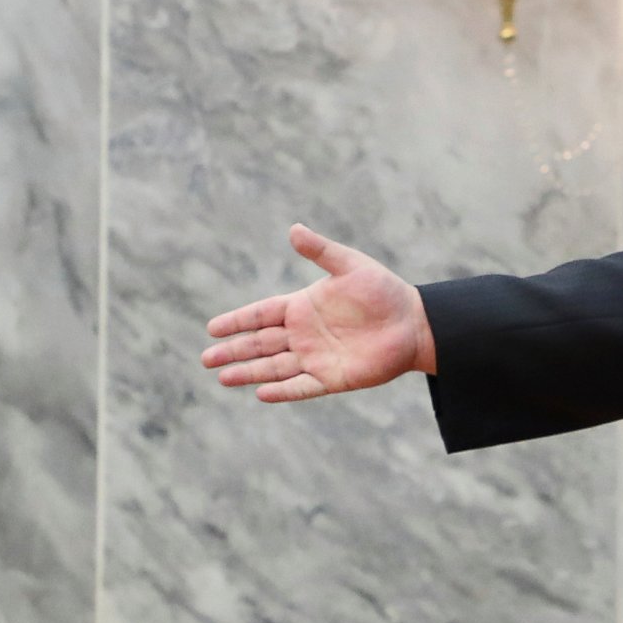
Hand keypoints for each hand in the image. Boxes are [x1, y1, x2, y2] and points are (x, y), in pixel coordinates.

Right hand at [201, 224, 435, 401]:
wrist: (415, 322)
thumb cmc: (384, 291)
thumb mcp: (351, 266)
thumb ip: (321, 251)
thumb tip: (294, 229)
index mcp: (302, 307)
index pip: (261, 314)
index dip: (237, 321)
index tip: (212, 328)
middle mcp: (304, 334)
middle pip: (260, 343)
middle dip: (234, 351)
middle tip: (207, 359)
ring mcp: (316, 357)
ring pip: (274, 367)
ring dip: (250, 372)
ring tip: (223, 377)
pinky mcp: (333, 377)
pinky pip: (302, 386)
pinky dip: (283, 390)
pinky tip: (262, 393)